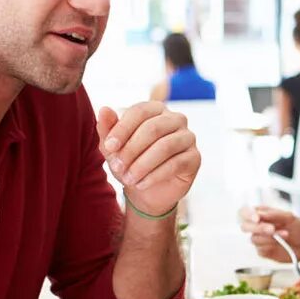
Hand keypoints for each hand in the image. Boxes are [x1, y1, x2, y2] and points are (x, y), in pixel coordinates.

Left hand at [98, 102, 199, 217]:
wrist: (147, 190)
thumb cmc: (130, 161)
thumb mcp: (113, 148)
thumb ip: (107, 128)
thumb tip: (104, 109)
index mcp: (156, 109)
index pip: (139, 111)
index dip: (123, 128)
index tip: (109, 147)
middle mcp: (176, 119)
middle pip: (153, 128)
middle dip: (131, 149)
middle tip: (117, 167)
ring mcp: (188, 137)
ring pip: (165, 147)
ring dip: (142, 165)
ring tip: (128, 179)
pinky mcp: (195, 158)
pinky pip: (175, 164)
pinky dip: (154, 175)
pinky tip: (140, 184)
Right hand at [238, 205, 299, 263]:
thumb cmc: (299, 228)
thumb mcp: (290, 217)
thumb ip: (274, 215)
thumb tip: (259, 214)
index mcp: (261, 214)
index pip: (244, 212)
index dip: (247, 214)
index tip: (256, 218)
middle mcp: (257, 226)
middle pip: (244, 226)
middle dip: (258, 228)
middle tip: (272, 229)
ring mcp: (260, 240)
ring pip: (253, 239)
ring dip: (269, 237)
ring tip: (285, 234)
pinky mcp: (263, 251)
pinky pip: (260, 249)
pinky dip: (271, 245)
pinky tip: (282, 242)